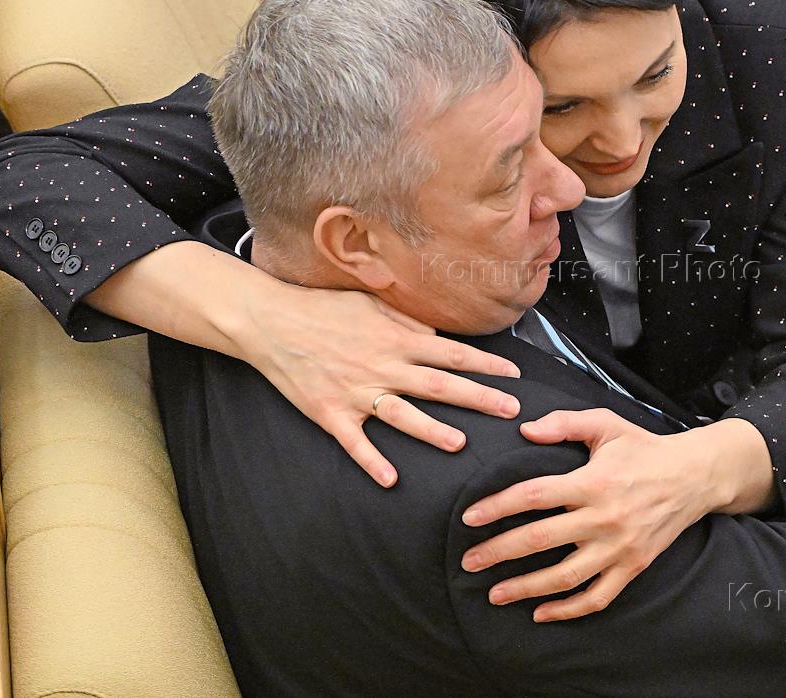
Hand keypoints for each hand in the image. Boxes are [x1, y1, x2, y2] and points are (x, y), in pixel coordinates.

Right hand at [242, 283, 520, 486]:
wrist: (271, 321)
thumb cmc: (325, 309)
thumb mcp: (372, 305)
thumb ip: (407, 322)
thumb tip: (439, 335)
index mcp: (396, 338)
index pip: (452, 353)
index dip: (486, 364)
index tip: (514, 374)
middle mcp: (382, 365)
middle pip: (438, 384)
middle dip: (478, 397)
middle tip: (510, 410)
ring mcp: (356, 391)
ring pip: (402, 415)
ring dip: (432, 430)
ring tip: (460, 443)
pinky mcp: (330, 412)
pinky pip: (354, 441)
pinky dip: (371, 461)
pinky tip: (391, 480)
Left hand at [460, 411, 769, 621]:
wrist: (694, 477)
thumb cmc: (643, 448)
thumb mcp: (606, 424)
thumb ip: (564, 423)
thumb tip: (524, 430)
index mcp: (594, 481)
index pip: (534, 495)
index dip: (498, 507)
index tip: (469, 518)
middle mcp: (605, 517)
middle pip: (540, 540)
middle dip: (499, 552)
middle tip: (469, 562)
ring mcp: (620, 547)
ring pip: (565, 576)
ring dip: (526, 588)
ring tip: (495, 593)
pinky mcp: (633, 567)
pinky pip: (597, 597)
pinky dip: (568, 610)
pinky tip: (540, 612)